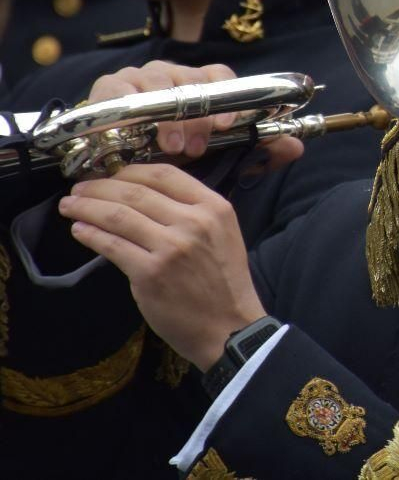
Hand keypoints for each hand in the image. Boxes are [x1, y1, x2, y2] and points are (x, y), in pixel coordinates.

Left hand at [58, 163, 266, 368]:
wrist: (229, 327)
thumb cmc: (223, 282)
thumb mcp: (221, 234)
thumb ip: (191, 212)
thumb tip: (143, 197)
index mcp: (214, 207)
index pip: (164, 174)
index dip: (129, 171)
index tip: (109, 175)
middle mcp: (194, 221)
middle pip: (135, 192)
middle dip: (99, 187)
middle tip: (78, 189)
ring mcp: (171, 247)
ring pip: (118, 216)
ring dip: (86, 207)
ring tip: (69, 206)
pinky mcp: (151, 273)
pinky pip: (112, 246)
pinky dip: (90, 235)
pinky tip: (79, 230)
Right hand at [86, 61, 302, 171]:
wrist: (119, 166)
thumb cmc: (173, 153)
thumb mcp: (216, 154)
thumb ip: (256, 149)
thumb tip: (295, 147)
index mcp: (199, 83)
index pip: (219, 76)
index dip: (226, 97)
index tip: (227, 125)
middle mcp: (172, 74)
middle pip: (190, 82)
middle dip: (197, 117)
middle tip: (198, 148)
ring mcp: (140, 76)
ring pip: (158, 85)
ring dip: (167, 117)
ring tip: (173, 147)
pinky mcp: (109, 87)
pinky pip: (118, 90)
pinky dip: (127, 107)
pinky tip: (133, 130)